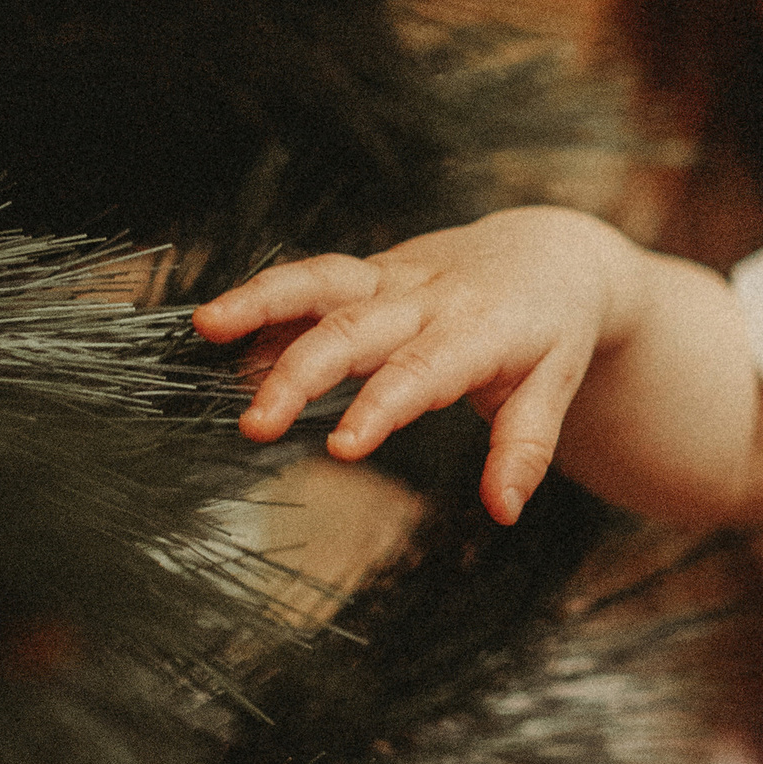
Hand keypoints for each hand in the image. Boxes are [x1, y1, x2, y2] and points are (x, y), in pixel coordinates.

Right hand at [194, 211, 618, 518]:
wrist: (552, 252)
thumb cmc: (554, 331)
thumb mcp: (555, 387)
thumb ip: (524, 448)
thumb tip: (504, 511)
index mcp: (479, 330)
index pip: (421, 371)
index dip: (380, 407)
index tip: (341, 448)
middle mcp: (428, 298)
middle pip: (354, 331)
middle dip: (299, 374)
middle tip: (253, 425)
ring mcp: (393, 277)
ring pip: (322, 282)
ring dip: (262, 302)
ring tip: (207, 326)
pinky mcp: (369, 269)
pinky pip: (312, 280)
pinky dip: (265, 303)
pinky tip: (218, 333)